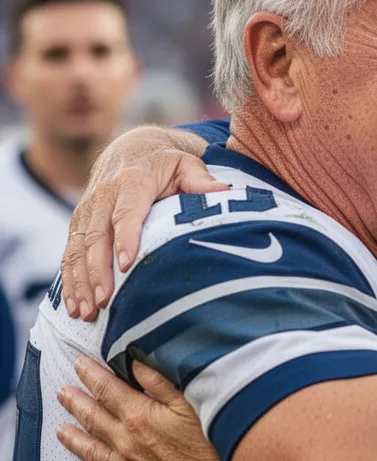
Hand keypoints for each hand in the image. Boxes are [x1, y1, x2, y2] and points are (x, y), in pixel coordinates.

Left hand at [55, 357, 237, 460]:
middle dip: (76, 403)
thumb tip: (136, 364)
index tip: (79, 364)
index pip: (107, 390)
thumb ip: (160, 384)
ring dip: (74, 438)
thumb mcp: (189, 405)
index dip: (91, 375)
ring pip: (91, 452)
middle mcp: (125, 444)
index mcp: (139, 418)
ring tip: (61, 429)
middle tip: (63, 392)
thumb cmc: (209, 447)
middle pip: (92, 418)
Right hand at [61, 126, 221, 320]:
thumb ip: (201, 179)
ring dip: (79, 282)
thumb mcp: (186, 164)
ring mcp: (87, 210)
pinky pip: (69, 252)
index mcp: (132, 181)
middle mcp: (104, 195)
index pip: (127, 213)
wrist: (132, 148)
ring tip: (85, 311)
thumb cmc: (167, 163)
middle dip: (97, 271)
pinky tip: (73, 304)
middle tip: (102, 302)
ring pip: (78, 248)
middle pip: (96, 237)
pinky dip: (69, 280)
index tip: (127, 265)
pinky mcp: (78, 222)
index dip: (125, 238)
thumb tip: (223, 190)